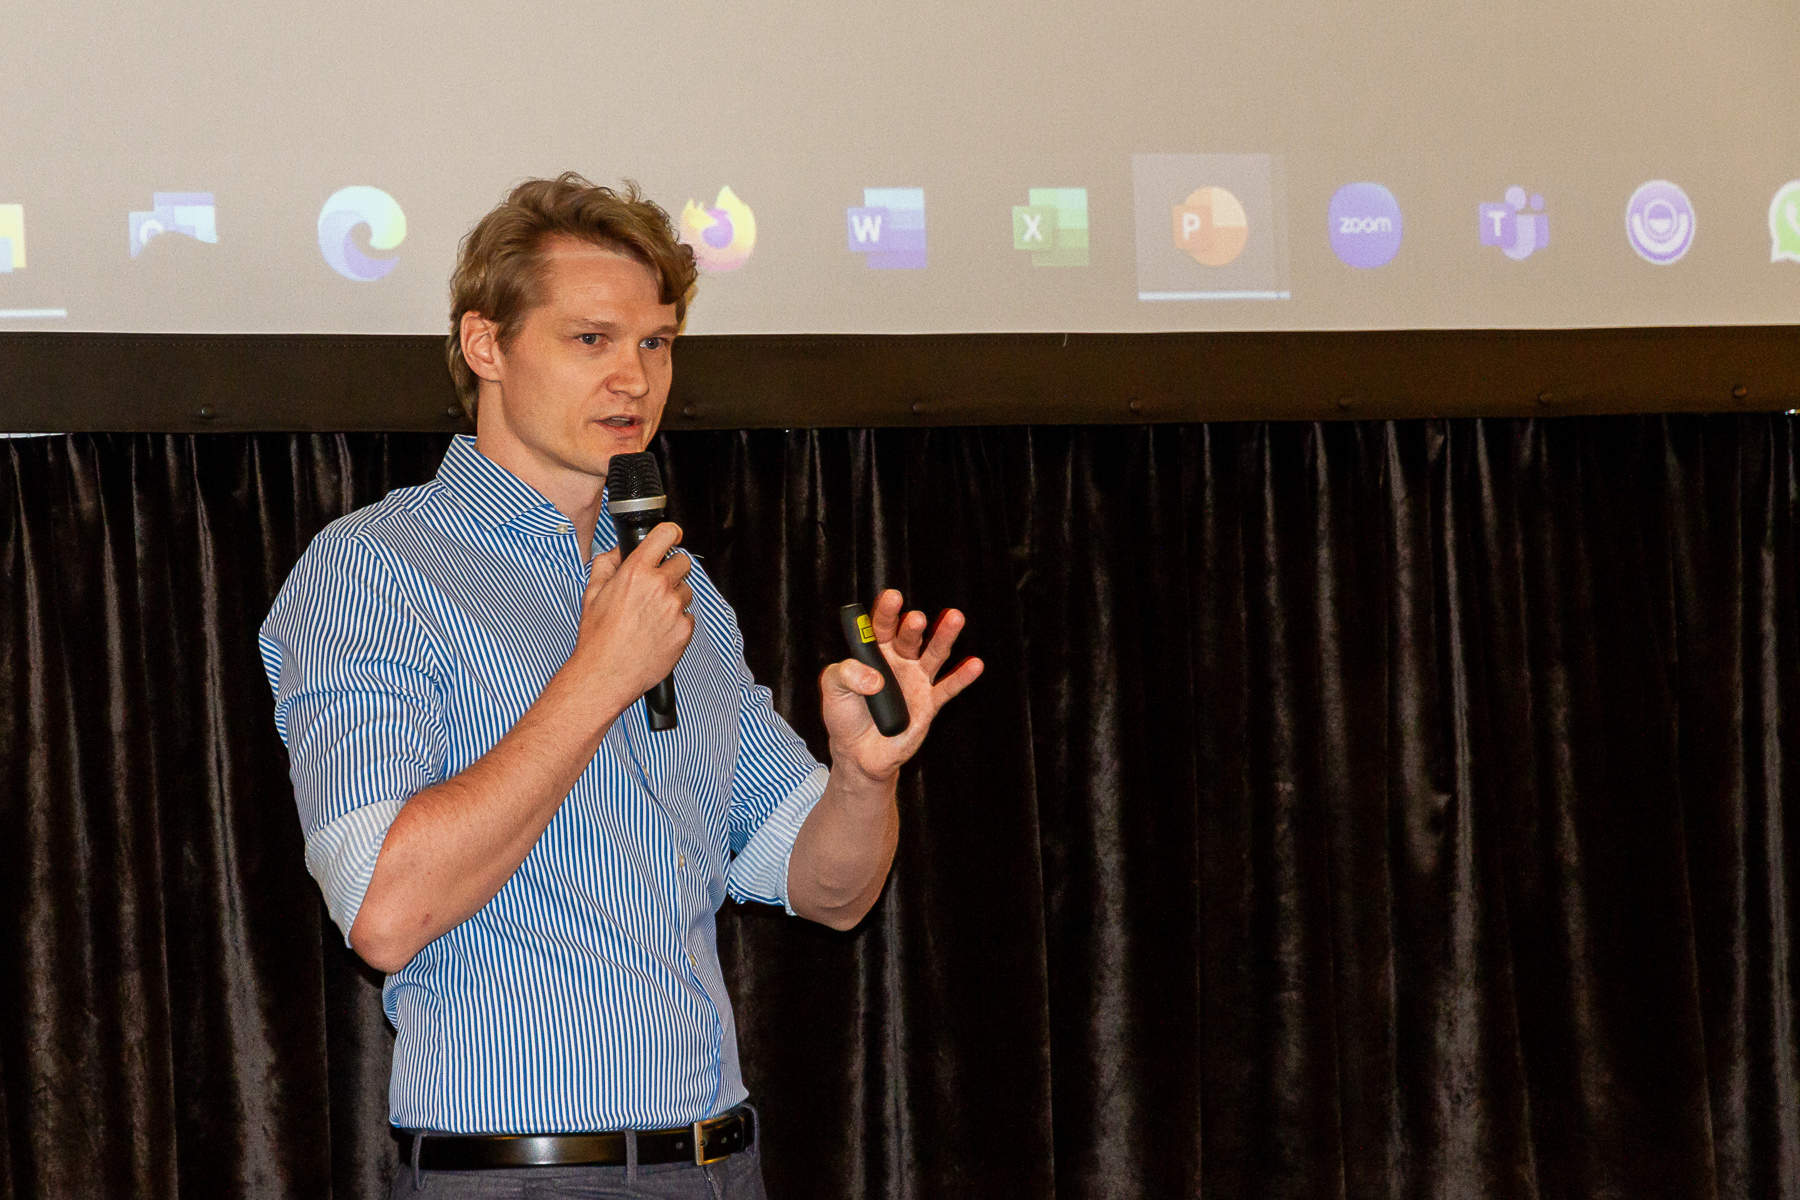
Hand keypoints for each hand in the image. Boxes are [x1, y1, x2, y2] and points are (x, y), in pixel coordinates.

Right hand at [566, 522, 693, 720]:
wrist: (606, 674)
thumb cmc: (597, 637)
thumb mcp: (592, 593)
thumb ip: (606, 564)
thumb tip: (618, 551)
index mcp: (636, 572)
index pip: (665, 535)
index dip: (670, 533)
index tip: (671, 536)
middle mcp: (659, 587)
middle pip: (682, 561)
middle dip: (671, 570)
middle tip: (656, 585)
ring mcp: (674, 609)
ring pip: (686, 590)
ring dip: (674, 597)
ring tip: (651, 615)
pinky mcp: (684, 630)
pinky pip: (688, 616)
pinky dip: (677, 621)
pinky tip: (657, 631)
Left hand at [820, 588, 983, 780]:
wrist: (858, 753)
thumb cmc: (844, 716)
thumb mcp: (832, 689)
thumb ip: (845, 674)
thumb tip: (876, 678)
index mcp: (875, 653)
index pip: (881, 627)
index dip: (887, 611)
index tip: (892, 596)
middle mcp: (899, 662)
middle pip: (909, 637)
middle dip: (913, 627)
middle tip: (916, 619)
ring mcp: (916, 681)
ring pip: (934, 654)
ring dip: (944, 636)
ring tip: (954, 617)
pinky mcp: (929, 704)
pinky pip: (948, 688)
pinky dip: (962, 677)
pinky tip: (975, 664)